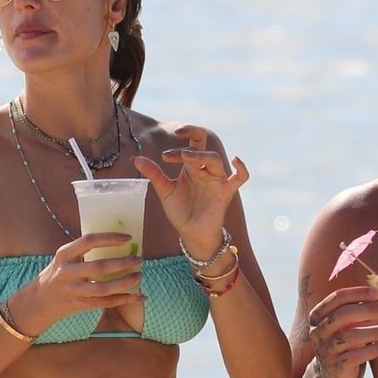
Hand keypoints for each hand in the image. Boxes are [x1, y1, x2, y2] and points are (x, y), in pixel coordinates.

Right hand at [22, 232, 143, 329]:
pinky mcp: (81, 305)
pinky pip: (106, 303)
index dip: (110, 238)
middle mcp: (67, 272)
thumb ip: (84, 251)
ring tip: (139, 276)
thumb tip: (117, 242)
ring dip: (125, 283)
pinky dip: (125, 300)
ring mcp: (74, 291)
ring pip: (105, 288)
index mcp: (64, 255)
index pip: (89, 241)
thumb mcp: (65, 258)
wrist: (40, 300)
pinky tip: (139, 296)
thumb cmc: (58, 273)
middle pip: (100, 267)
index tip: (128, 238)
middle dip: (123, 263)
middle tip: (139, 259)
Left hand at [133, 127, 248, 254]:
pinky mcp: (225, 193)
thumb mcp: (165, 191)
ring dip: (202, 156)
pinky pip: (240, 178)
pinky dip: (241, 169)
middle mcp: (205, 170)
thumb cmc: (181, 211)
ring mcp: (216, 180)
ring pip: (215, 159)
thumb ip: (154, 174)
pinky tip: (236, 160)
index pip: (191, 144)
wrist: (191, 234)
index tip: (165, 156)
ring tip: (187, 157)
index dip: (181, 143)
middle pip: (204, 148)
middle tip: (178, 154)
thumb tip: (135, 159)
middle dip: (190, 148)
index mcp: (192, 166)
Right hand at [308, 283, 377, 377]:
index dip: (359, 293)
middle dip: (368, 310)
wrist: (331, 374)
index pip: (337, 298)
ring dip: (373, 331)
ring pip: (351, 337)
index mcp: (317, 316)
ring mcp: (325, 350)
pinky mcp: (335, 367)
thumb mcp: (344, 324)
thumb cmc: (342, 341)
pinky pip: (356, 356)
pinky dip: (372, 350)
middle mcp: (317, 332)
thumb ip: (355, 309)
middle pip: (344, 315)